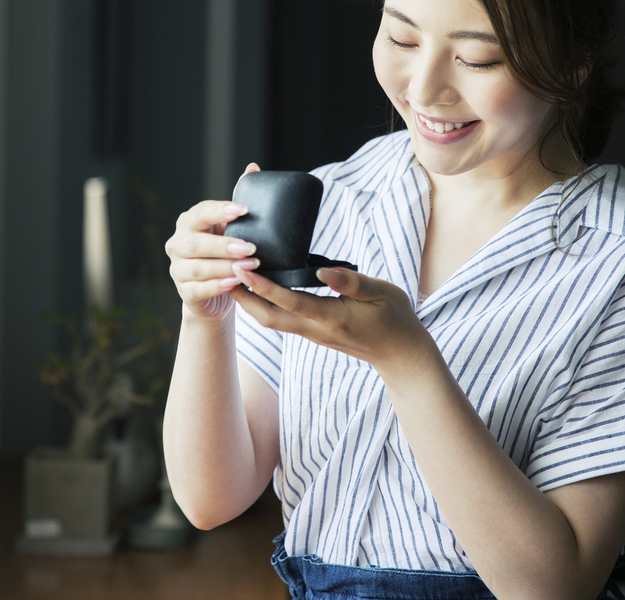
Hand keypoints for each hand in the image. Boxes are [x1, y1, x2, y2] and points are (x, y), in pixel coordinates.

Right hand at [166, 163, 262, 319]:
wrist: (213, 293)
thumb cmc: (223, 253)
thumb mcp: (230, 228)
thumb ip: (238, 202)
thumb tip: (252, 168)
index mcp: (189, 223)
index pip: (200, 212)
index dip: (220, 211)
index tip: (244, 210)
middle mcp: (178, 244)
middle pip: (196, 243)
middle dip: (224, 245)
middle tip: (251, 247)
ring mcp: (178, 269)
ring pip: (198, 268)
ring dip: (225, 267)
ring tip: (250, 266)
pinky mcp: (184, 292)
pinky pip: (199, 289)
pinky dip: (218, 286)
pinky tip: (236, 283)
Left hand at [228, 265, 435, 378]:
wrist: (401, 355)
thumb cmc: (395, 319)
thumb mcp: (381, 293)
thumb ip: (351, 281)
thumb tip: (322, 270)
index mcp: (331, 318)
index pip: (289, 301)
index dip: (264, 286)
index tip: (243, 269)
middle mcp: (316, 330)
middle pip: (268, 317)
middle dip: (244, 297)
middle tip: (223, 273)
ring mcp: (313, 334)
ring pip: (271, 321)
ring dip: (250, 302)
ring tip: (232, 279)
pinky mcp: (314, 333)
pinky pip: (281, 320)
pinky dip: (265, 305)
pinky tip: (258, 290)